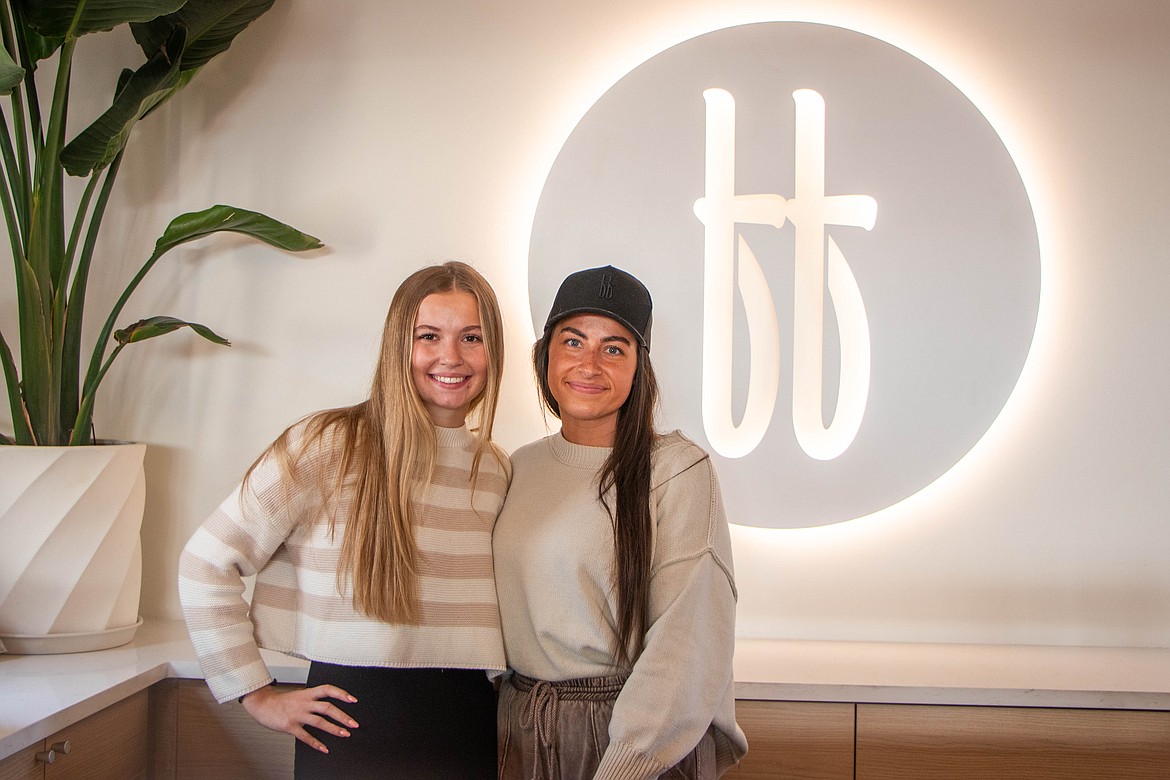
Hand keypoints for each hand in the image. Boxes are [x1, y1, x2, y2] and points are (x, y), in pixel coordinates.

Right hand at [240, 683, 358, 753]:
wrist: (262, 704)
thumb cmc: (281, 701)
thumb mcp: (299, 695)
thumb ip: (312, 699)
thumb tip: (328, 706)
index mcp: (307, 694)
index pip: (328, 689)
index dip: (341, 693)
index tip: (353, 700)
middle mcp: (304, 703)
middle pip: (327, 707)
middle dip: (343, 716)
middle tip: (354, 723)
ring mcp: (297, 715)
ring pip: (319, 721)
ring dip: (334, 729)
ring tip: (344, 734)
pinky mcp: (290, 726)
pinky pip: (306, 736)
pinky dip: (316, 743)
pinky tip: (324, 748)